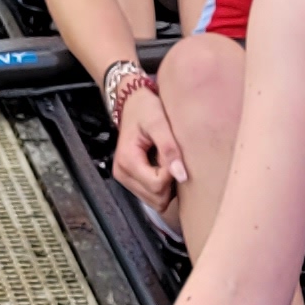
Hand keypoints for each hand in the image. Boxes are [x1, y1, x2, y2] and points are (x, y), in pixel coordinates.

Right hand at [110, 82, 186, 209]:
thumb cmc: (146, 109)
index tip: (173, 155)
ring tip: (166, 162)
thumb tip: (181, 176)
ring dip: (167, 187)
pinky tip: (163, 168)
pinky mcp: (131, 182)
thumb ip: (169, 149)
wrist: (133, 103)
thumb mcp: (159, 123)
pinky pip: (153, 196)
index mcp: (127, 161)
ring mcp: (125, 180)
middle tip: (170, 159)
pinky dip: (162, 187)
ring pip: (156, 202)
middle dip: (170, 183)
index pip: (157, 186)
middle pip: (157, 199)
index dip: (171, 174)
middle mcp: (122, 175)